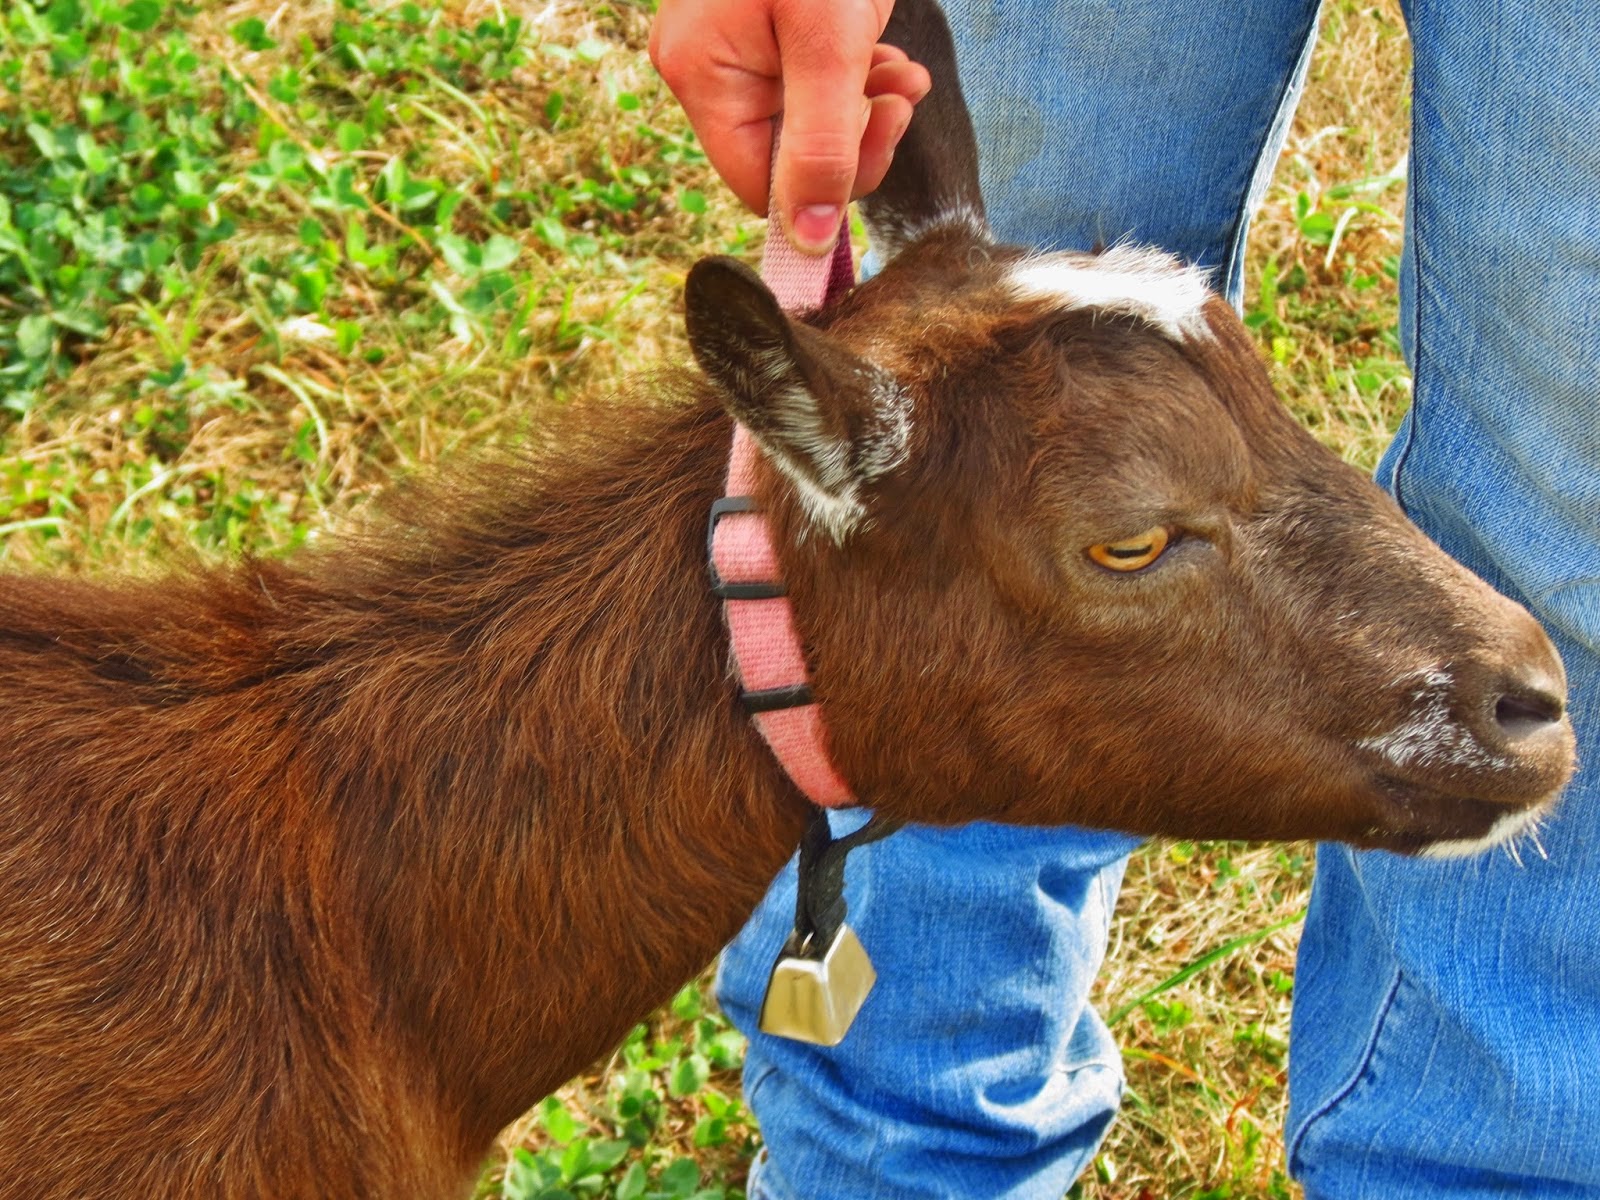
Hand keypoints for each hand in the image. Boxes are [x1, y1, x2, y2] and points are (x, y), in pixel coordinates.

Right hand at [650, 0, 931, 253]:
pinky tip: (887, 55)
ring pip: (805, 125)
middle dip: (852, 138)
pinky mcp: (768, 34)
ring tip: (902, 72)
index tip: (879, 137)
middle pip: (783, 158)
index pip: (757, 184)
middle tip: (898, 97)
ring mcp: (735, 51)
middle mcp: (705, 68)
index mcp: (700, 73)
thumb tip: (809, 240)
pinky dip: (857, 81)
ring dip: (864, 110)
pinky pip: (812, 88)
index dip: (822, 184)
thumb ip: (823, 142)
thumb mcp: (831, 39)